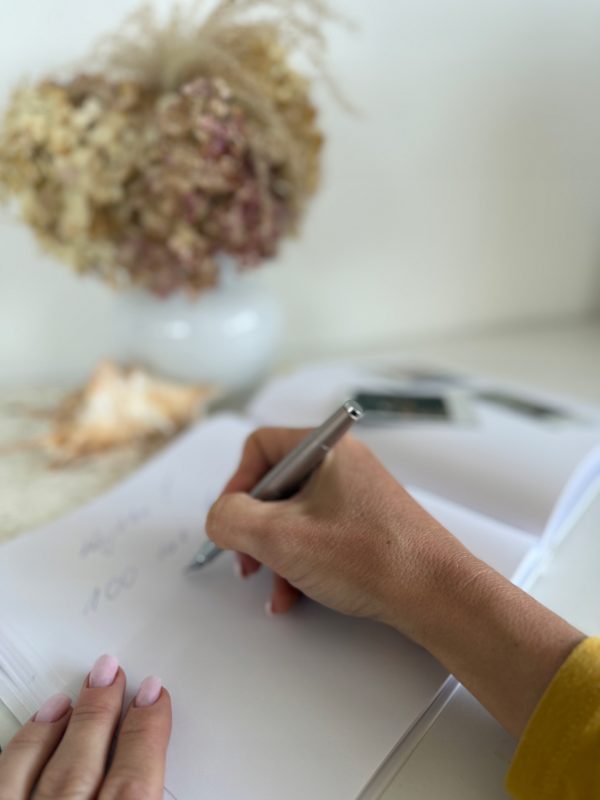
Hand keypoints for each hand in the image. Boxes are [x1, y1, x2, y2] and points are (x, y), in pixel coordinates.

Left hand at [0, 655, 170, 799]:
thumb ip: (144, 799)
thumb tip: (161, 768)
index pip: (134, 785)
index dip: (148, 733)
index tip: (154, 698)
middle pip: (87, 764)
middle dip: (105, 711)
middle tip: (115, 674)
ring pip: (47, 765)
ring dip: (71, 720)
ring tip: (90, 684)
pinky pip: (6, 780)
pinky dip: (26, 744)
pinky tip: (43, 718)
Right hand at [207, 427, 583, 737]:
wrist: (435, 593)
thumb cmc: (368, 556)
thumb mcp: (280, 537)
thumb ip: (231, 520)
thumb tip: (219, 517)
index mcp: (325, 448)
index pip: (260, 446)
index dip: (236, 484)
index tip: (231, 520)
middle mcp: (342, 464)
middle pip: (275, 486)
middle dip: (254, 528)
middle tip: (248, 560)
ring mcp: (356, 495)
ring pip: (294, 515)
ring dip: (274, 553)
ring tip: (274, 588)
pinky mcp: (366, 525)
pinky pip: (317, 534)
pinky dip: (299, 562)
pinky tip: (294, 596)